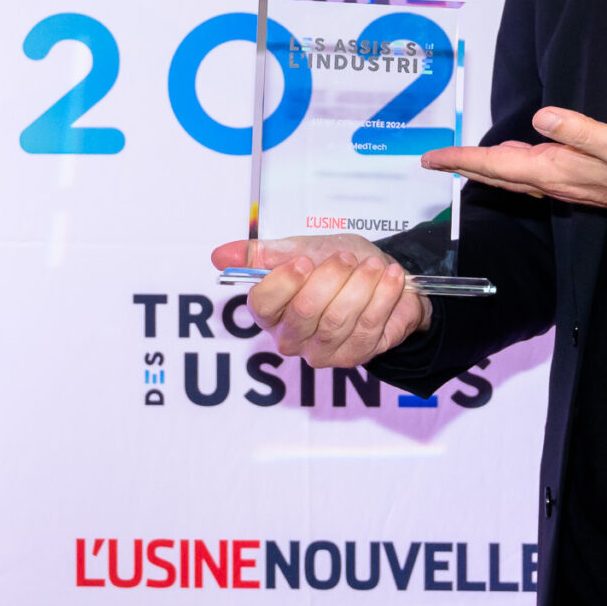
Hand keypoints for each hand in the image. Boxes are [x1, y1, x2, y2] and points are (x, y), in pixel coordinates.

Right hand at [207, 233, 432, 368]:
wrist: (381, 275)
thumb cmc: (337, 264)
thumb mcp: (300, 248)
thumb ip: (262, 253)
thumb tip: (218, 255)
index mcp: (270, 311)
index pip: (262, 304)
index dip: (284, 282)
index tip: (304, 261)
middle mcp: (291, 337)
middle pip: (305, 312)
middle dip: (331, 278)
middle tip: (346, 257)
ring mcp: (323, 352)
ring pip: (339, 319)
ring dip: (361, 285)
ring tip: (373, 264)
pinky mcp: (354, 357)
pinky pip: (368, 327)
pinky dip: (382, 297)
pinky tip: (388, 278)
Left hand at [423, 107, 606, 225]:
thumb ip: (577, 129)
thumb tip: (541, 118)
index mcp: (554, 170)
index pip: (495, 165)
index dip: (461, 158)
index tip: (430, 158)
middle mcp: (553, 181)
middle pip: (496, 174)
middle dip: (463, 166)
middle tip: (433, 161)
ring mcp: (565, 183)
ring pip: (512, 175)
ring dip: (485, 167)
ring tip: (463, 159)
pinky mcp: (577, 179)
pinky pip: (531, 173)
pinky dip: (512, 164)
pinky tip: (514, 155)